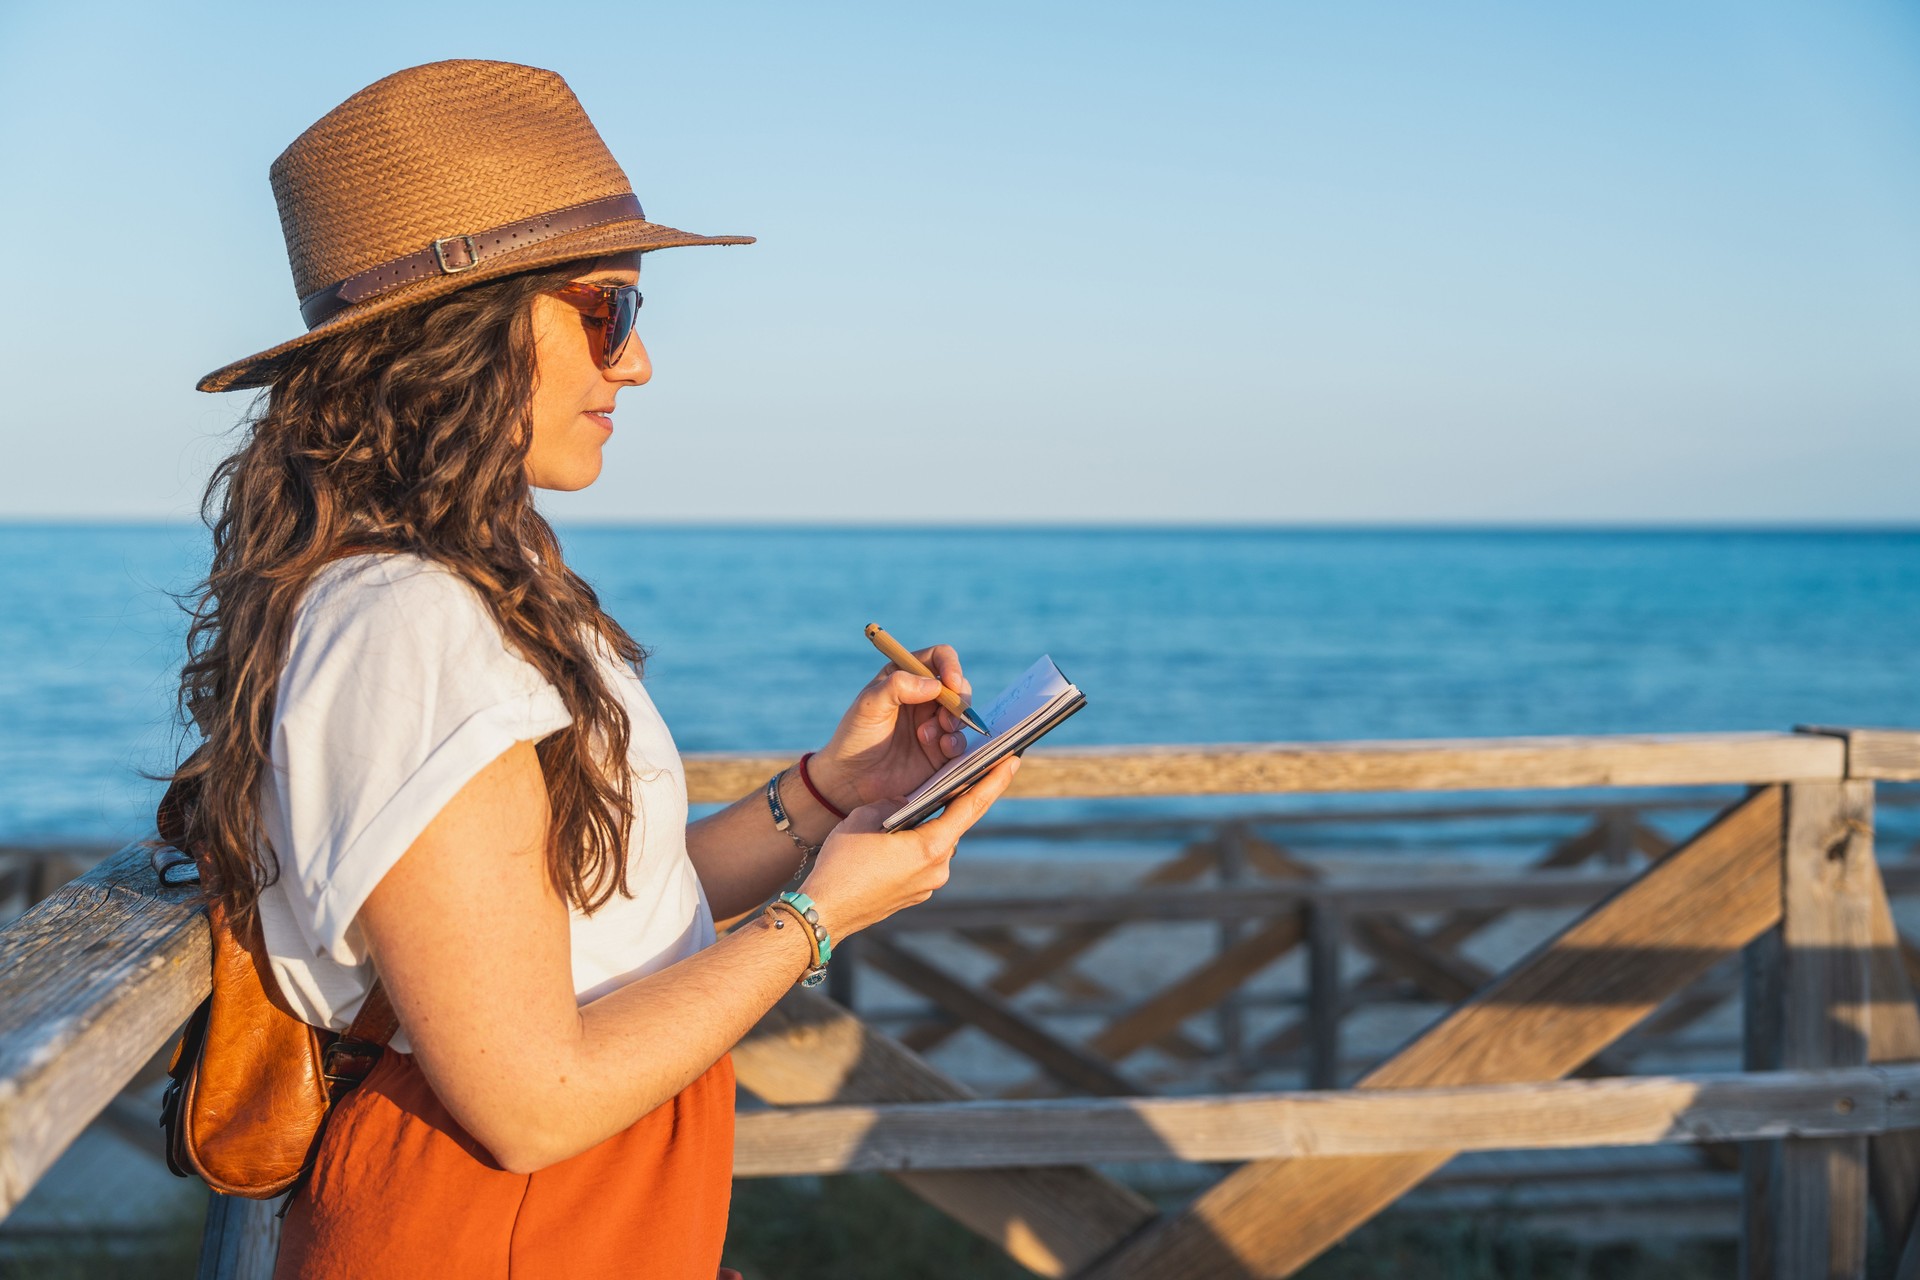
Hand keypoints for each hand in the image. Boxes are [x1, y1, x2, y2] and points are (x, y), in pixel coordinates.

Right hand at [800, 757, 1018, 938]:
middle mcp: (938, 869)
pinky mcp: (914, 894)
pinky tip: (892, 839)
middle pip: (954, 825)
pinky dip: (913, 845)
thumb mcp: (866, 816)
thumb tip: (906, 803)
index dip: (993, 781)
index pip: (971, 806)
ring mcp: (927, 885)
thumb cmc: (842, 863)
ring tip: (908, 809)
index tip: (1012, 761)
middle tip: (968, 773)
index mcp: (932, 847)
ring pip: (935, 844)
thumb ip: (895, 802)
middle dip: (956, 800)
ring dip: (926, 826)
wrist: (823, 911)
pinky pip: (921, 861)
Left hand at [807, 644, 974, 809]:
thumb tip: (935, 684)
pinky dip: (956, 742)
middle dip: (959, 698)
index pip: (938, 658)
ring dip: (953, 721)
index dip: (950, 665)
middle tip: (946, 716)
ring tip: (926, 736)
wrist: (851, 780)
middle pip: (958, 686)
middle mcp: (923, 698)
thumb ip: (898, 686)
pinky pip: (960, 740)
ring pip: (961, 714)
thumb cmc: (855, 737)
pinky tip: (941, 748)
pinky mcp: (939, 750)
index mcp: (905, 677)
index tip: (951, 682)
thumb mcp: (869, 705)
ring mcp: (933, 723)